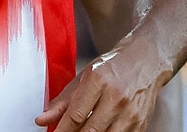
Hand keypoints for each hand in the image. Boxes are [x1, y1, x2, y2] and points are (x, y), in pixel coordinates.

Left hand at [36, 39, 169, 131]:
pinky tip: (99, 131)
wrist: (145, 61)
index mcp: (99, 81)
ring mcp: (132, 113)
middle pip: (91, 130)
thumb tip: (42, 120)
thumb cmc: (111, 68)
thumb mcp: (83, 77)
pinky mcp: (141, 124)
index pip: (76, 114)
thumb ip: (62, 101)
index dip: (62, 130)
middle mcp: (117, 97)